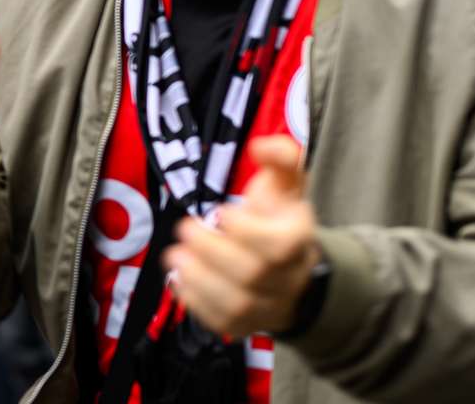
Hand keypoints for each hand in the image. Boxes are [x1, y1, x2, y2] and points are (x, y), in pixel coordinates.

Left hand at [163, 136, 321, 336]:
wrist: (288, 268)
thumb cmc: (277, 217)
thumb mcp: (284, 184)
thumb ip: (280, 158)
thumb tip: (262, 146)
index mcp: (300, 241)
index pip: (278, 245)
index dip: (245, 230)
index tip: (220, 211)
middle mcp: (289, 279)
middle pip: (252, 274)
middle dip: (211, 250)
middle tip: (184, 229)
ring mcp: (269, 307)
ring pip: (237, 304)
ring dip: (199, 278)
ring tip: (175, 255)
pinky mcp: (245, 327)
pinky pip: (221, 322)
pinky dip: (195, 302)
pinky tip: (179, 278)